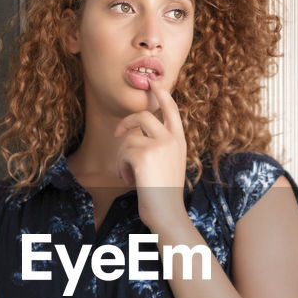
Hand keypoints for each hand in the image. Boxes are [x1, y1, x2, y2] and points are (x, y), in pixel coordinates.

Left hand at [114, 79, 188, 232]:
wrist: (167, 213)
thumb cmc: (164, 193)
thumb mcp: (168, 164)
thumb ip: (159, 146)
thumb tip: (136, 133)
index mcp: (179, 140)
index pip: (171, 109)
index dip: (161, 94)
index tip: (153, 83)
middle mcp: (171, 139)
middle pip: (142, 115)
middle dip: (126, 122)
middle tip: (118, 133)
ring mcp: (159, 146)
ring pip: (129, 138)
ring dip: (122, 157)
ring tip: (128, 174)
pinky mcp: (144, 156)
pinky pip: (123, 153)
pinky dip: (121, 167)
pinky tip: (129, 180)